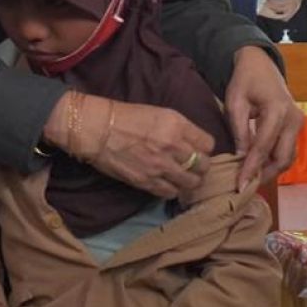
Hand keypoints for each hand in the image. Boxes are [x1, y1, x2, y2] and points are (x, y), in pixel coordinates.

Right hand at [46, 93, 214, 198]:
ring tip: (184, 178)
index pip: (208, 143)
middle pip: (203, 165)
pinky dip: (173, 190)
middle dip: (201, 166)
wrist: (98, 129)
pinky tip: (168, 184)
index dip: (204, 147)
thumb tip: (193, 143)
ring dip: (190, 181)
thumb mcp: (159, 113)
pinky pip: (171, 193)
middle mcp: (173, 146)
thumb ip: (179, 129)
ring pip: (192, 183)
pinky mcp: (148, 182)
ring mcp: (161, 166)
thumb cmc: (126, 116)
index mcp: (177, 124)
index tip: (198, 149)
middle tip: (193, 166)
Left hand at [228, 46, 303, 191]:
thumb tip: (240, 158)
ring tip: (252, 179)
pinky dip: (276, 161)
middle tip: (246, 185)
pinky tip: (260, 167)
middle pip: (282, 157)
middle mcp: (294, 119)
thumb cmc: (245, 80)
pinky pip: (289, 150)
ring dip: (272, 170)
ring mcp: (299, 123)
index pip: (263, 147)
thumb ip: (239, 131)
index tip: (240, 185)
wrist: (261, 65)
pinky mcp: (298, 126)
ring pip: (289, 157)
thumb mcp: (235, 102)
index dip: (251, 168)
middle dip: (265, 174)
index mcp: (277, 110)